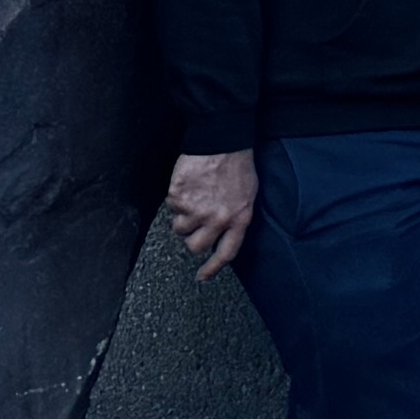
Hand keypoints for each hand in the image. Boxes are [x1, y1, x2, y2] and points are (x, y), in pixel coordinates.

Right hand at [164, 147, 257, 279]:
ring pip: (180, 229)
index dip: (213, 268)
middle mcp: (217, 218)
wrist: (222, 141)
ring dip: (184, 217)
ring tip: (195, 197)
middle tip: (196, 224)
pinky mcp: (178, 198)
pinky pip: (172, 208)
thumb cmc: (237, 166)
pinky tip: (190, 185)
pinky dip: (177, 199)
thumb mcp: (247, 196)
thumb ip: (236, 218)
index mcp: (239, 218)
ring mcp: (196, 209)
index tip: (202, 277)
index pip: (226, 252)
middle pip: (195, 246)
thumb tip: (224, 235)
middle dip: (193, 238)